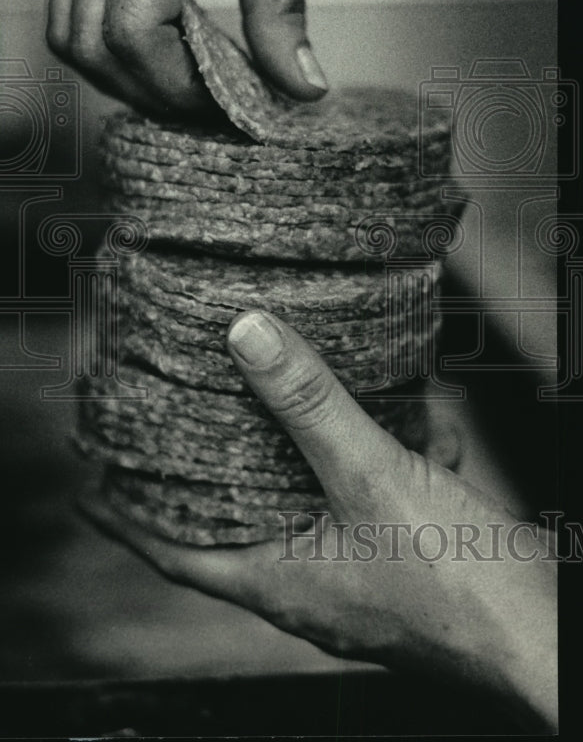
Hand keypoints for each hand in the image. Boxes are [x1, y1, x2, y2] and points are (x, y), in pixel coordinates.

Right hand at [47, 0, 329, 113]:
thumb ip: (283, 1)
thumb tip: (299, 87)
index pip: (132, 28)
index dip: (179, 86)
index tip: (235, 105)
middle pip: (89, 42)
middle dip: (153, 93)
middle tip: (219, 109)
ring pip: (69, 29)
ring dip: (125, 74)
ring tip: (194, 84)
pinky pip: (77, 0)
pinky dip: (116, 41)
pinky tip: (172, 45)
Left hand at [82, 310, 556, 731]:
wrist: (549, 636)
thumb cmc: (460, 583)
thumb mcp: (373, 478)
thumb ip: (310, 406)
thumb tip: (246, 338)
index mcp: (282, 581)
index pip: (174, 553)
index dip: (127, 518)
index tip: (91, 487)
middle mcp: (312, 585)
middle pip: (244, 519)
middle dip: (229, 463)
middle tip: (204, 414)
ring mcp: (359, 576)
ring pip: (319, 500)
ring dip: (326, 449)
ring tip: (335, 403)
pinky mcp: (402, 561)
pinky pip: (378, 501)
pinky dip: (391, 460)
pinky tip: (429, 428)